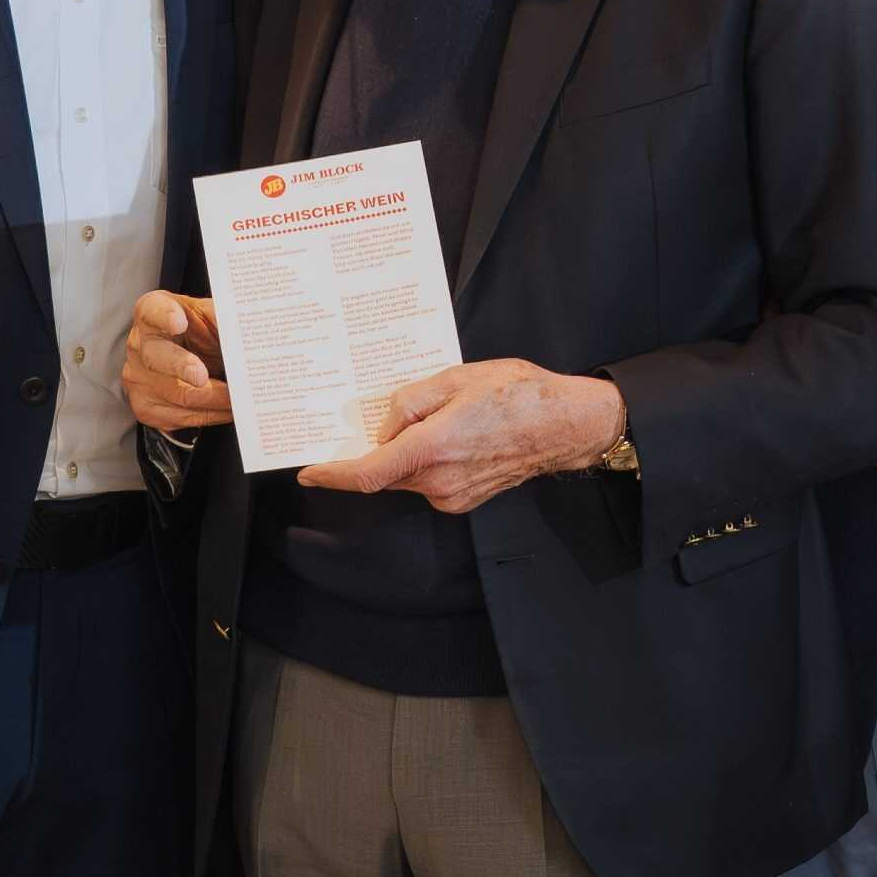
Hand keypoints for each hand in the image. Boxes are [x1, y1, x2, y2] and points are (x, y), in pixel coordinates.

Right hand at [122, 291, 232, 429]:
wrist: (194, 358)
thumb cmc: (201, 332)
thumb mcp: (214, 315)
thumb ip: (225, 317)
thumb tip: (249, 328)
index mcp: (152, 313)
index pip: (152, 311)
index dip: (164, 316)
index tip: (179, 322)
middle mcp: (140, 344)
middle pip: (158, 357)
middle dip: (184, 367)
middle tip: (203, 376)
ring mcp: (138, 378)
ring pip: (178, 395)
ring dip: (216, 399)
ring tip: (241, 395)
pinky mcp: (145, 407)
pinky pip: (182, 417)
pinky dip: (212, 414)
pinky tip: (228, 408)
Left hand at [297, 360, 624, 514]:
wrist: (566, 425)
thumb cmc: (519, 394)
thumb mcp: (456, 378)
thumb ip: (410, 401)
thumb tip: (385, 426)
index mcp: (432, 448)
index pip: (367, 473)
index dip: (333, 475)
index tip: (309, 472)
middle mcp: (438, 480)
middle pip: (385, 472)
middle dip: (372, 450)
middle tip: (373, 419)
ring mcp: (453, 495)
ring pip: (406, 475)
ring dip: (402, 453)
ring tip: (426, 416)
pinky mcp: (465, 499)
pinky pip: (428, 480)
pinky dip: (424, 460)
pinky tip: (446, 432)